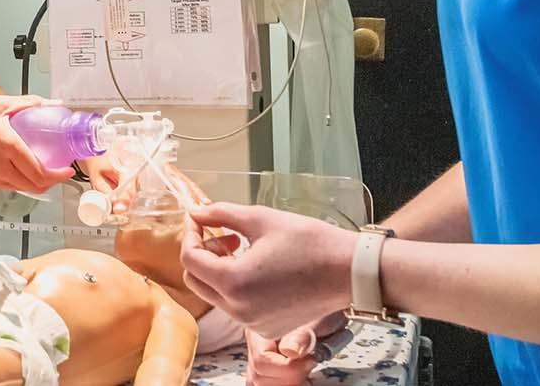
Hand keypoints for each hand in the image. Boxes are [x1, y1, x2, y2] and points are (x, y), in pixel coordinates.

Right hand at [0, 95, 72, 192]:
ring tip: (42, 168)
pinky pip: (7, 185)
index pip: (41, 172)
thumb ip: (25, 104)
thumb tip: (47, 103)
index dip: (59, 175)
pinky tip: (20, 167)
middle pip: (35, 186)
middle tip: (59, 170)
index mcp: (7, 146)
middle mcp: (0, 166)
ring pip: (22, 188)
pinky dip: (20, 181)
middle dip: (51, 181)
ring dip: (36, 183)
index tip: (68, 170)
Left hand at [178, 203, 353, 339]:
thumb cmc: (310, 242)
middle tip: (225, 236)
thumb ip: (222, 214)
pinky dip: (237, 287)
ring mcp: (252, 323)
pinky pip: (236, 307)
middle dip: (203, 254)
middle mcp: (239, 309)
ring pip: (215, 295)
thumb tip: (196, 212)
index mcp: (234, 282)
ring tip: (244, 249)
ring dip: (219, 270)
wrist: (349, 271)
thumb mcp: (261, 219)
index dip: (192, 234)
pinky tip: (259, 268)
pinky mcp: (266, 327)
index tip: (202, 219)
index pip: (190, 259)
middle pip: (196, 281)